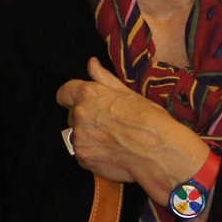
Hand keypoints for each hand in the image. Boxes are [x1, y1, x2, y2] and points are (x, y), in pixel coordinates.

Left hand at [56, 59, 208, 204]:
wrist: (157, 152)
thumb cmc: (148, 120)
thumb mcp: (128, 93)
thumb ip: (104, 78)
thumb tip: (91, 63)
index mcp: (88, 95)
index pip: (64, 92)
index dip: (71, 97)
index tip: (81, 101)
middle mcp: (79, 115)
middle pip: (73, 116)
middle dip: (86, 119)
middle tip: (110, 124)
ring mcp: (79, 138)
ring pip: (78, 136)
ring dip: (90, 138)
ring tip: (114, 140)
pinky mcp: (83, 158)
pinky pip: (83, 154)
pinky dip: (93, 154)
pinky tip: (112, 152)